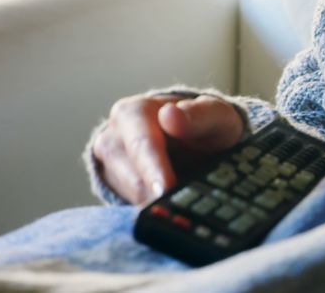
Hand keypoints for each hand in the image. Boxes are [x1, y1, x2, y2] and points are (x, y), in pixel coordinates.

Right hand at [92, 94, 243, 203]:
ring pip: (131, 197)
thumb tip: (170, 114)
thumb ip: (199, 114)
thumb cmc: (206, 126)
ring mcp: (108, 166)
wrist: (199, 143)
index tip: (167, 188)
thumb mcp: (216, 115)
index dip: (153, 168)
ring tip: (186, 200)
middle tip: (183, 211)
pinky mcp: (113, 189)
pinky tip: (172, 207)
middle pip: (132, 177)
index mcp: (132, 113)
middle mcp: (112, 138)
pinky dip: (154, 210)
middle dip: (159, 195)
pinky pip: (130, 208)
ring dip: (158, 204)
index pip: (141, 144)